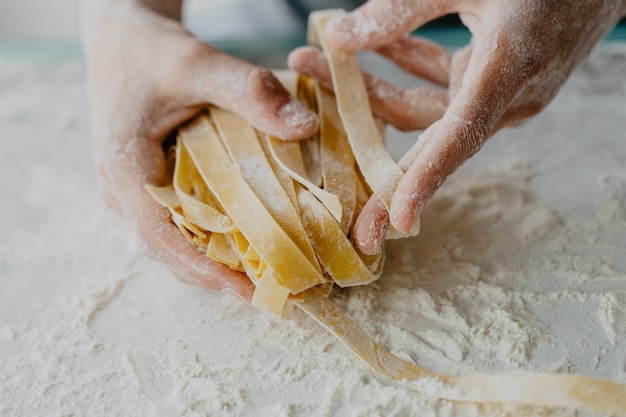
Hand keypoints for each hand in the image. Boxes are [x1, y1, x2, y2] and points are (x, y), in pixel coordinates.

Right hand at [81, 0, 319, 296]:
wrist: (120, 40)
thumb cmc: (150, 52)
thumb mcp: (198, 62)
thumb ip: (249, 90)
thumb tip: (305, 126)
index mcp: (124, 168)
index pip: (159, 236)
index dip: (202, 269)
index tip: (246, 291)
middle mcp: (123, 190)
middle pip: (168, 249)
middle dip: (215, 273)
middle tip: (270, 288)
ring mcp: (132, 192)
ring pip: (172, 240)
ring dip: (213, 259)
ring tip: (263, 272)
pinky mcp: (146, 186)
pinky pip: (176, 221)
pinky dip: (208, 236)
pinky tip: (245, 236)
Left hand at [291, 0, 625, 253]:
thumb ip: (404, 6)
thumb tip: (342, 35)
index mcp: (506, 72)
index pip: (458, 139)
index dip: (425, 181)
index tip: (396, 221)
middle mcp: (506, 97)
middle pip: (430, 140)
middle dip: (377, 164)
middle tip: (339, 204)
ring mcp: (501, 93)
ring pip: (426, 108)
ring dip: (372, 89)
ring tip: (318, 60)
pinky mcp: (495, 81)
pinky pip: (441, 87)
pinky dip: (404, 68)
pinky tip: (373, 46)